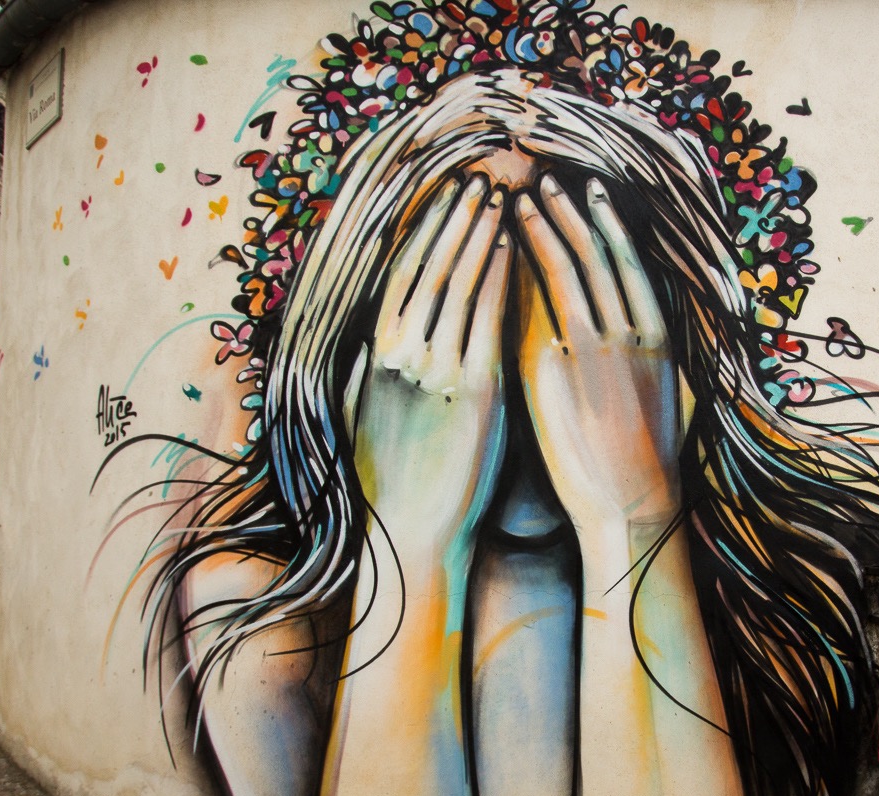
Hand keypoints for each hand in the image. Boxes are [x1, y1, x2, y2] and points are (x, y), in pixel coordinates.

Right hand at [351, 175, 512, 554]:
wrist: (410, 532)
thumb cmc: (390, 476)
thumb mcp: (366, 410)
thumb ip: (374, 363)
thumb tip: (379, 329)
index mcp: (374, 354)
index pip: (399, 274)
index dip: (421, 231)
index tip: (439, 198)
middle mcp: (402, 353)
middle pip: (430, 267)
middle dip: (454, 218)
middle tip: (475, 179)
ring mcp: (438, 368)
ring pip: (460, 283)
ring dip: (479, 235)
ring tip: (497, 199)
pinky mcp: (476, 390)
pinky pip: (489, 319)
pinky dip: (499, 278)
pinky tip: (512, 249)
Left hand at [515, 174, 679, 529]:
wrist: (630, 505)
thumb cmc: (646, 465)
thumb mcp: (667, 400)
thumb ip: (655, 359)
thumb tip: (651, 336)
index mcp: (660, 338)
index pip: (630, 263)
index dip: (609, 223)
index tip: (592, 193)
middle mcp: (630, 331)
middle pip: (599, 254)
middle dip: (573, 211)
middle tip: (549, 179)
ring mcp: (593, 347)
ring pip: (568, 268)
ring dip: (543, 228)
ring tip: (521, 199)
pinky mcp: (558, 368)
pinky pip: (536, 304)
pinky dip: (521, 271)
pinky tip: (503, 249)